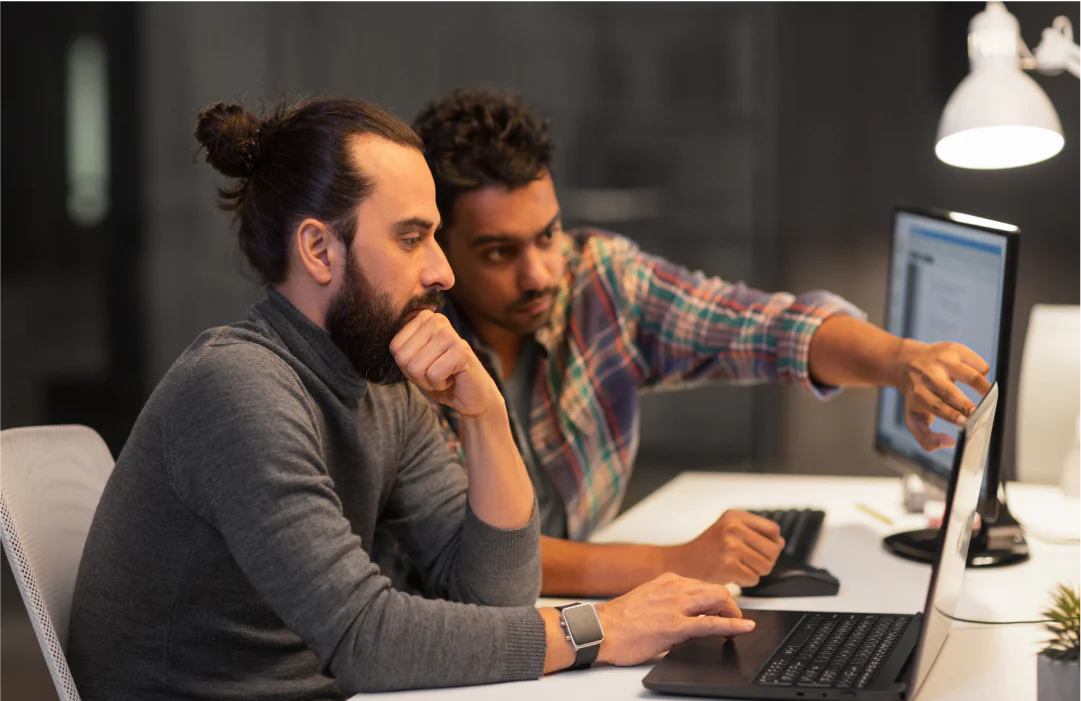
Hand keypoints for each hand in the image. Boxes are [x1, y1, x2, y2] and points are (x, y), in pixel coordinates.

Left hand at [389, 310, 501, 416]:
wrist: (471, 395)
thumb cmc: (441, 377)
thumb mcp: (415, 360)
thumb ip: (402, 348)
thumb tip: (374, 335)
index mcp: (424, 318)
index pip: (395, 348)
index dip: (406, 367)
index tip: (425, 365)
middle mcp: (437, 320)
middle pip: (404, 358)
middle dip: (417, 375)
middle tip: (436, 373)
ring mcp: (450, 334)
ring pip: (417, 367)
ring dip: (429, 381)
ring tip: (444, 375)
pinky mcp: (461, 351)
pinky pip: (433, 374)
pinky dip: (440, 384)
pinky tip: (452, 378)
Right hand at [593, 573, 754, 666]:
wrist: (601, 630)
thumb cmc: (619, 620)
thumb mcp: (649, 601)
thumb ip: (671, 605)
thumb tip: (692, 620)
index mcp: (667, 581)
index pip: (703, 586)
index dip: (717, 600)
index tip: (722, 610)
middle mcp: (674, 588)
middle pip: (716, 590)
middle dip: (730, 606)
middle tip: (734, 620)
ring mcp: (676, 605)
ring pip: (718, 600)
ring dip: (734, 613)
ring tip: (739, 626)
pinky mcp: (676, 625)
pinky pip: (712, 623)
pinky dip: (733, 625)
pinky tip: (744, 628)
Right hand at [667, 510, 783, 586]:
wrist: (683, 562)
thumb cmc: (707, 549)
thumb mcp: (729, 530)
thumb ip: (755, 533)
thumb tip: (780, 542)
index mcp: (735, 516)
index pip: (773, 530)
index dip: (773, 543)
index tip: (762, 549)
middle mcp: (733, 528)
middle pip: (773, 550)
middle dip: (766, 561)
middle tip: (750, 562)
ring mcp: (730, 546)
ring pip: (765, 566)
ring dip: (756, 572)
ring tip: (740, 568)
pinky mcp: (728, 565)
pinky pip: (753, 579)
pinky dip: (746, 581)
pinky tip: (733, 575)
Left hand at [893, 339, 991, 450]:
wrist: (905, 362)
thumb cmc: (916, 395)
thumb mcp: (914, 418)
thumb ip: (927, 439)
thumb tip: (950, 443)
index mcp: (919, 393)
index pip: (936, 405)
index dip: (951, 414)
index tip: (964, 422)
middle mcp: (929, 375)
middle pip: (950, 391)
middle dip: (965, 404)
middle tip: (978, 413)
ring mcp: (942, 360)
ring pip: (970, 375)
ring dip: (983, 388)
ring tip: (989, 398)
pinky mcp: (955, 349)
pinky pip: (978, 363)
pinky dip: (984, 373)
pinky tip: (979, 380)